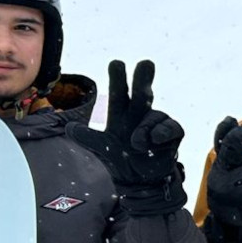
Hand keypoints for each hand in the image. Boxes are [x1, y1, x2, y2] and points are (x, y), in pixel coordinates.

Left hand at [74, 60, 185, 212]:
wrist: (141, 179)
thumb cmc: (121, 157)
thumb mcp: (101, 148)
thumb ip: (88, 137)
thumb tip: (69, 128)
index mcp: (121, 113)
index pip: (119, 92)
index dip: (118, 78)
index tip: (117, 63)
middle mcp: (140, 113)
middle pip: (142, 93)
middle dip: (143, 78)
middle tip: (146, 63)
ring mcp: (157, 122)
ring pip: (153, 116)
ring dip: (145, 129)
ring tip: (138, 144)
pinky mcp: (172, 132)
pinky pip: (169, 127)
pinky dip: (162, 134)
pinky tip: (156, 141)